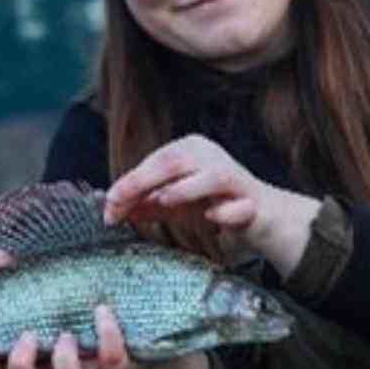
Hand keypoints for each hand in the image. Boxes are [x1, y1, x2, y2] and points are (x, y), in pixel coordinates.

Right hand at [0, 249, 134, 368]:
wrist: (141, 310)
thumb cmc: (82, 294)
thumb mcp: (50, 277)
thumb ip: (17, 269)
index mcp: (34, 352)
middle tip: (28, 338)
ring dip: (64, 364)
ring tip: (66, 335)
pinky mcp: (121, 365)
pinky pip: (113, 363)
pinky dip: (107, 337)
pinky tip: (103, 311)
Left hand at [103, 135, 320, 276]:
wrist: (261, 219)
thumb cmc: (214, 204)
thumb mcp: (173, 204)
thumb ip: (145, 204)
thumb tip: (112, 209)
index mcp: (190, 149)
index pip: (154, 162)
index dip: (128, 183)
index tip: (108, 209)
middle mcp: (211, 156)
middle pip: (174, 163)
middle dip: (142, 184)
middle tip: (117, 207)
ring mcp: (235, 178)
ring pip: (210, 177)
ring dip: (185, 190)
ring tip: (162, 202)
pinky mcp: (253, 202)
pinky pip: (239, 206)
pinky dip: (226, 212)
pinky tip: (213, 218)